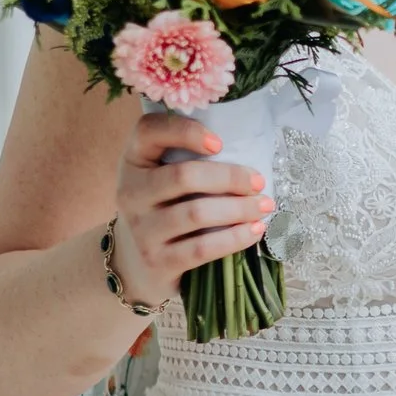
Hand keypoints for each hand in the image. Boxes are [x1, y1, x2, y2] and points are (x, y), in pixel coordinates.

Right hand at [108, 112, 275, 302]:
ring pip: (197, 213)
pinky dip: (234, 238)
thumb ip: (185, 158)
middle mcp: (130, 192)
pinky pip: (202, 248)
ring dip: (239, 208)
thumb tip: (248, 147)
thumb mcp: (159, 177)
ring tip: (265, 207)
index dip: (185, 131)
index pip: (148, 130)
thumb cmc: (161, 209)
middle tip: (258, 182)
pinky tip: (254, 231)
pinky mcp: (157, 261)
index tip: (220, 143)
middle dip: (230, 177)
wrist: (134, 264)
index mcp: (133, 161)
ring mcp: (141, 230)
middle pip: (183, 176)